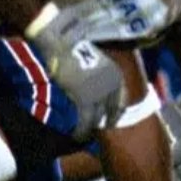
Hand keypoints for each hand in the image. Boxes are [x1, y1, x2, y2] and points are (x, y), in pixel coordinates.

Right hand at [31, 14, 125, 140]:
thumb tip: (95, 89)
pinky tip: (77, 135)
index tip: (109, 120)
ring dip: (91, 129)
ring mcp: (101, 92)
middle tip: (97, 130)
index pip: (120, 100)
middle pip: (112, 111)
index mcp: (116, 73)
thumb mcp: (94, 61)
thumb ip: (99, 76)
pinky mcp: (86, 99)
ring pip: (98, 118)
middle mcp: (113, 83)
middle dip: (106, 121)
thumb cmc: (74, 49)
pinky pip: (85, 121)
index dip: (114, 112)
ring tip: (84, 136)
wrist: (61, 44)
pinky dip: (82, 131)